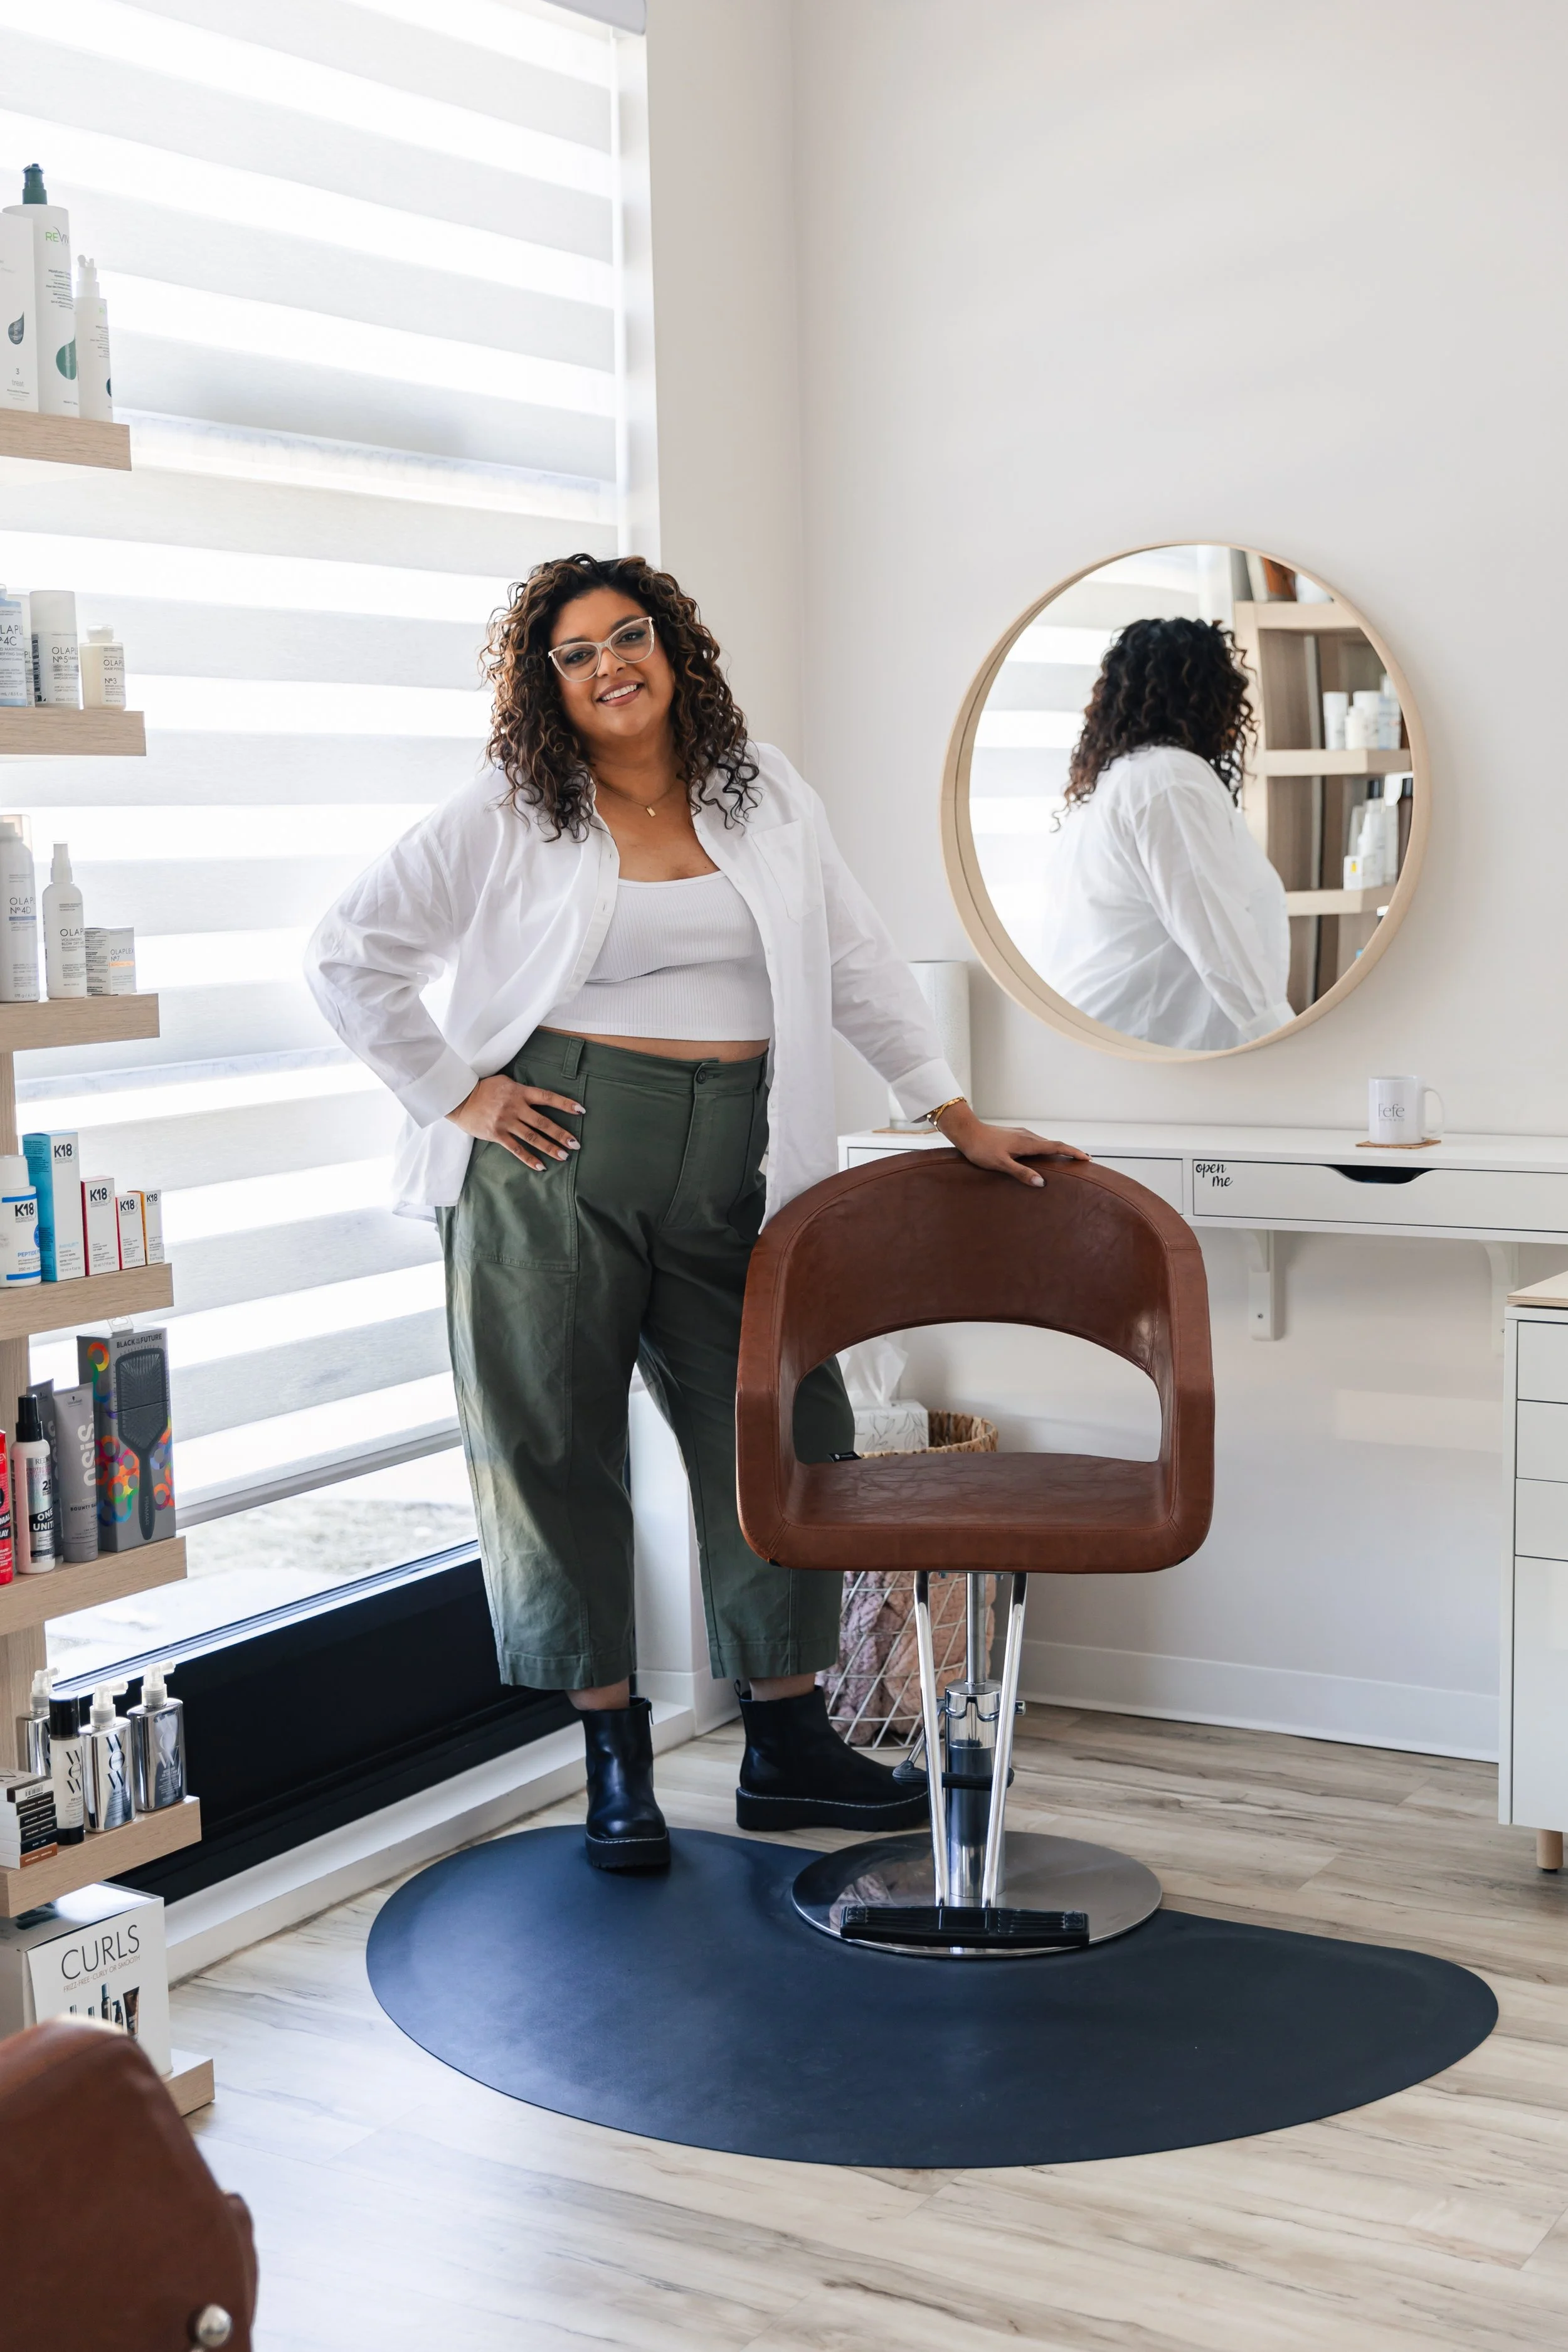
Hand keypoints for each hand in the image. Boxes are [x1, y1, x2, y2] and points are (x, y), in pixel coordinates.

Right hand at [448, 1075, 584, 1170]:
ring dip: (549, 1147)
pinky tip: (541, 1166)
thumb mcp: (506, 1082)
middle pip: (543, 1122)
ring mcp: (506, 1122)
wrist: (460, 1098)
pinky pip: (516, 1149)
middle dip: (561, 1133)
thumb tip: (538, 1098)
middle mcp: (515, 1107)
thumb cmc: (484, 1089)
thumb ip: (522, 1090)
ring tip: (564, 1156)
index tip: (581, 1111)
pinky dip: (529, 1158)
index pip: (547, 1097)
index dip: (565, 1103)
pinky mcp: (496, 1134)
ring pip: (532, 1137)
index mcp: (519, 1092)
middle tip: (576, 1144)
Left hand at [933, 1101, 1088, 1188]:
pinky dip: (1046, 1148)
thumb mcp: (1000, 1164)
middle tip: (1083, 1161)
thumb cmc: (981, 1149)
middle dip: (1070, 1151)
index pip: (1056, 1147)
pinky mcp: (1015, 1135)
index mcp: (1027, 1143)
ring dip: (1058, 1150)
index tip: (1087, 1158)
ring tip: (1068, 1159)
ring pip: (1045, 1143)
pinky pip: (1036, 1142)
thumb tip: (1041, 1183)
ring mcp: (1021, 1134)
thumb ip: (1021, 1173)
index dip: (1073, 1152)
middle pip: (1054, 1144)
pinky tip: (1043, 1155)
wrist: (967, 1132)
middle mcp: (1028, 1136)